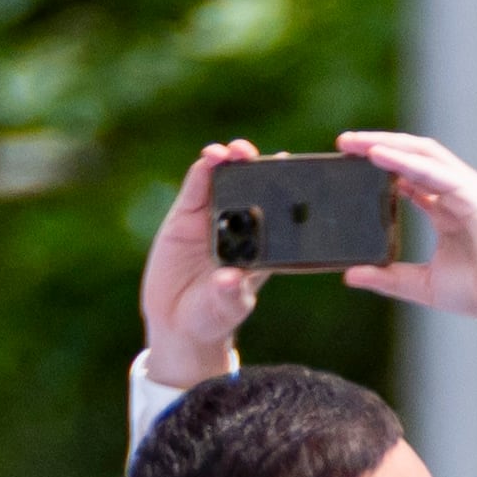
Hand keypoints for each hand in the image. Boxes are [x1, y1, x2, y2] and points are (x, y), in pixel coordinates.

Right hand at [138, 137, 272, 388]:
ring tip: (235, 152)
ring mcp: (212, 218)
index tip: (298, 172)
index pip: (278, 212)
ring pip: (225, 180)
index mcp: (261, 245)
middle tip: (266, 158)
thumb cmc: (213, 317)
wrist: (178, 324)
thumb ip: (230, 294)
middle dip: (260, 168)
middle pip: (253, 187)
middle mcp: (239, 226)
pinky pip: (196, 187)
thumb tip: (229, 279)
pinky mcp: (185, 216)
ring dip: (231, 161)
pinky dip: (203, 170)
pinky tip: (210, 158)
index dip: (288, 190)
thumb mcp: (226, 308)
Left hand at [338, 130, 476, 373]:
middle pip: (412, 155)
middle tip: (343, 143)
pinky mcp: (474, 194)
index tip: (347, 163)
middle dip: (377, 145)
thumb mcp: (422, 285)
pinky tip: (379, 156)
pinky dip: (404, 161)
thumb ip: (388, 278)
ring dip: (387, 144)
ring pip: (422, 153)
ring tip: (354, 143)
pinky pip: (434, 171)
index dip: (380, 165)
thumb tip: (350, 275)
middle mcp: (456, 192)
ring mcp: (467, 189)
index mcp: (445, 208)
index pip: (408, 175)